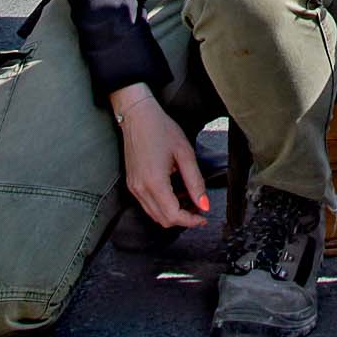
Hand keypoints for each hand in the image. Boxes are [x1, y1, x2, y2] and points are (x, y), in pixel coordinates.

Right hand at [113, 89, 209, 228]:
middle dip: (183, 219)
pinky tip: (175, 192)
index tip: (203, 217)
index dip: (191, 220)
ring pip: (154, 214)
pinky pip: (148, 204)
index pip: (173, 215)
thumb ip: (195, 182)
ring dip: (173, 213)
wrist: (137, 116)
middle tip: (199, 209)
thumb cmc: (160, 129)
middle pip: (163, 220)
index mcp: (154, 182)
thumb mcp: (185, 153)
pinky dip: (163, 205)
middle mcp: (140, 189)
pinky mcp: (132, 184)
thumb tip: (204, 204)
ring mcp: (134, 188)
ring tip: (189, 199)